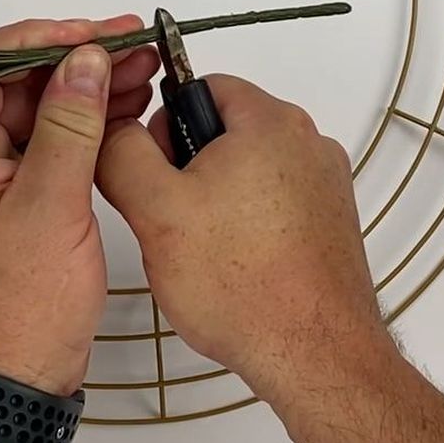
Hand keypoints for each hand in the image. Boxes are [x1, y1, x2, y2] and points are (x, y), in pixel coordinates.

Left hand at [0, 16, 158, 395]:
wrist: (9, 385)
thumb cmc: (21, 305)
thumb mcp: (50, 206)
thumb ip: (68, 125)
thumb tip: (84, 57)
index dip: (48, 40)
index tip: (101, 32)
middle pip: (20, 88)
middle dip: (79, 64)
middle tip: (138, 49)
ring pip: (40, 117)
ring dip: (88, 94)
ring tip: (144, 73)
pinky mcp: (17, 203)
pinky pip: (50, 151)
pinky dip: (86, 131)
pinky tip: (125, 112)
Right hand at [96, 75, 392, 408]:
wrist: (314, 356)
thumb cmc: (243, 284)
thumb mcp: (155, 210)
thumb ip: (121, 154)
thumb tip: (113, 128)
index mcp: (269, 122)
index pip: (202, 86)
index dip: (165, 125)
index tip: (157, 171)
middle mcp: (308, 143)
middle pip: (226, 129)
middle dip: (190, 166)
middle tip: (175, 217)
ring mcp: (325, 184)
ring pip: (248, 169)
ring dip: (218, 196)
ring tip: (205, 247)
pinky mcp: (330, 220)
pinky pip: (275, 201)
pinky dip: (249, 221)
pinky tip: (236, 261)